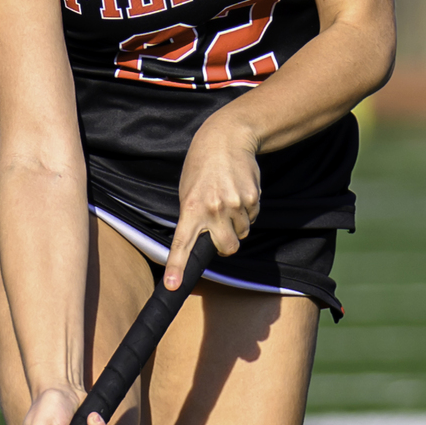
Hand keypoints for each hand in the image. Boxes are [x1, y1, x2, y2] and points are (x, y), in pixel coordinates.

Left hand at [164, 110, 260, 288]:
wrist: (227, 138)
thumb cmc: (201, 168)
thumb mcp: (188, 191)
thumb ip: (193, 217)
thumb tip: (201, 241)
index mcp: (191, 209)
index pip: (182, 244)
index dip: (177, 267)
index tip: (173, 286)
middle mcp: (213, 209)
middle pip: (228, 248)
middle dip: (226, 243)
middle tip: (221, 227)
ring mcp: (235, 204)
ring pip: (242, 232)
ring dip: (237, 223)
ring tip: (228, 198)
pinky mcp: (252, 198)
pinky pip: (252, 217)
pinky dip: (247, 211)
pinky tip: (238, 191)